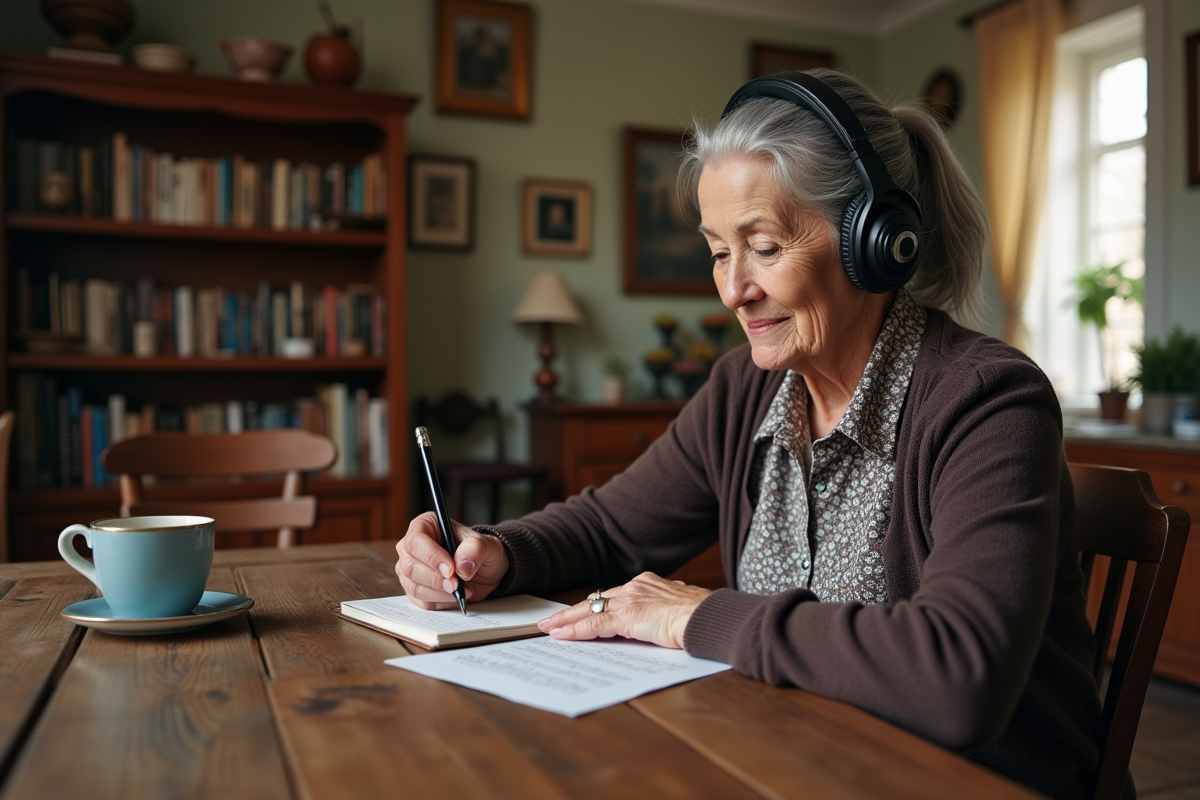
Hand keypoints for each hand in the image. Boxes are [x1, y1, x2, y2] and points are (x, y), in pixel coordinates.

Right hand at [395, 512, 509, 609]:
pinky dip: (440, 601)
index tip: (451, 570)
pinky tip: (455, 596)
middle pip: (410, 567)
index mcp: (424, 526)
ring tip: (462, 589)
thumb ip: (475, 549)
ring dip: (440, 592)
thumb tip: (461, 567)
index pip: (416, 541)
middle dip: (435, 579)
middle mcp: (411, 548)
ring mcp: (410, 570)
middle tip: (457, 584)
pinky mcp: (415, 589)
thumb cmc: (479, 551)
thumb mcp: (486, 544)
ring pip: (414, 586)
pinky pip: (421, 601)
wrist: (484, 570)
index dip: (431, 557)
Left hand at [536, 572, 711, 648]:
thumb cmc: (704, 618)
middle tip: (551, 619)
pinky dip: (575, 630)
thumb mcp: (679, 612)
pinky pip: (595, 623)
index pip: (614, 596)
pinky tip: (561, 636)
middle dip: (572, 611)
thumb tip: (656, 625)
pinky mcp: (628, 616)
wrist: (711, 617)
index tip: (580, 611)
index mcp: (649, 584)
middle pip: (596, 599)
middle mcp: (637, 587)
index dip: (594, 605)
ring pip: (590, 609)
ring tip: (547, 627)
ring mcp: (631, 599)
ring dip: (566, 620)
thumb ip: (662, 614)